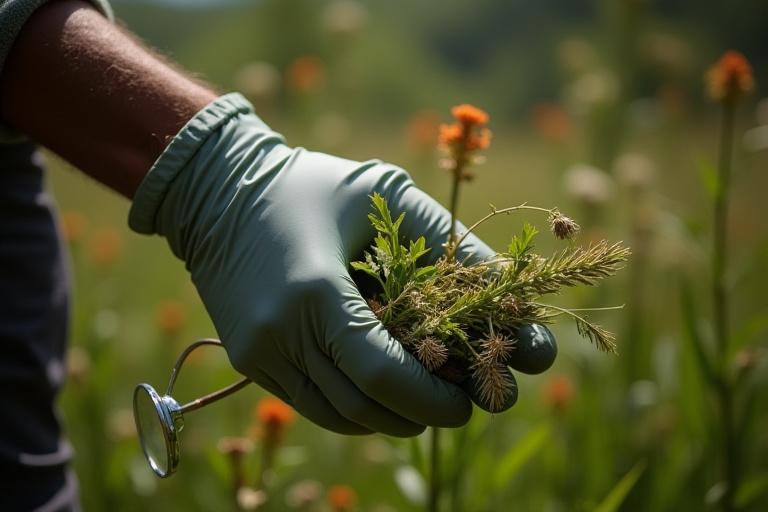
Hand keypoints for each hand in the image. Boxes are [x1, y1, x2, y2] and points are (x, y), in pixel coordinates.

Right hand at [130, 94, 539, 435]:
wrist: (217, 191)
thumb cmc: (312, 185)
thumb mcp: (386, 195)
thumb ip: (450, 242)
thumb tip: (508, 291)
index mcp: (315, 290)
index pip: (383, 374)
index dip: (431, 398)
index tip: (469, 403)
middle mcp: (281, 333)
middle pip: (363, 405)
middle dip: (419, 415)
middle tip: (458, 406)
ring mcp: (259, 352)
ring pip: (337, 414)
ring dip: (388, 417)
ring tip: (423, 404)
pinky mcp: (248, 360)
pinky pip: (310, 403)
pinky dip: (353, 408)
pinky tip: (380, 394)